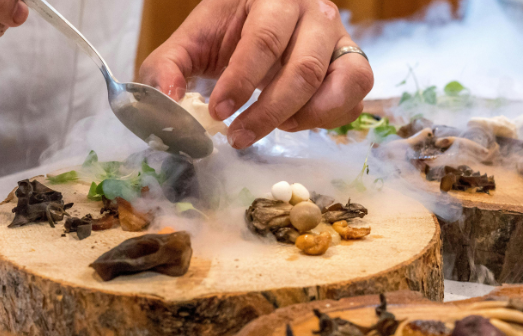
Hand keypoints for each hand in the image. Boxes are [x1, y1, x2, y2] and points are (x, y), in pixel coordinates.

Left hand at [139, 0, 373, 148]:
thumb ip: (167, 68)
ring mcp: (340, 38)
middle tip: (238, 137)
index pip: (263, 40)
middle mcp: (314, 12)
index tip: (218, 113)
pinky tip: (295, 120)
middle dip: (268, 112)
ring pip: (341, 83)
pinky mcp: (354, 64)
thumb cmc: (226, 33)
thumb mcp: (191, 42)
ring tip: (274, 127)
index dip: (241, 81)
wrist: (257, 25)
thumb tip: (167, 102)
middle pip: (303, 68)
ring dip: (304, 117)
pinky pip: (355, 98)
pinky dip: (328, 119)